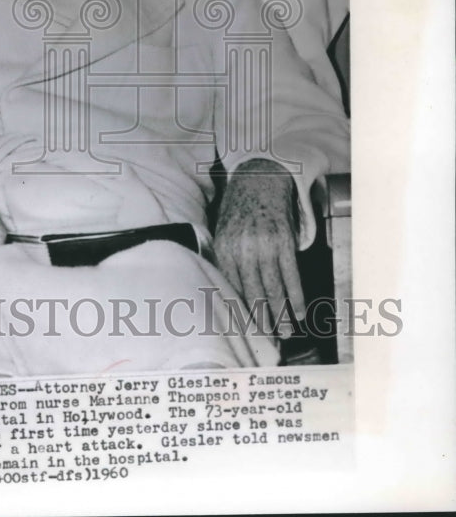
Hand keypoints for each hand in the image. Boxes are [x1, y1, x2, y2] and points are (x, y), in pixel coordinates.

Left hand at [213, 159, 304, 337]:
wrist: (258, 180)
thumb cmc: (239, 210)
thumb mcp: (222, 233)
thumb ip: (226, 261)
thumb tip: (230, 295)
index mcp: (223, 250)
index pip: (231, 290)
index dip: (240, 314)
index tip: (247, 333)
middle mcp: (243, 250)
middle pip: (252, 294)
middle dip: (262, 321)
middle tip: (268, 341)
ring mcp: (265, 246)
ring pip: (274, 288)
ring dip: (282, 314)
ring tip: (287, 333)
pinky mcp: (284, 241)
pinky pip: (292, 275)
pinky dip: (297, 296)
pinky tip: (300, 312)